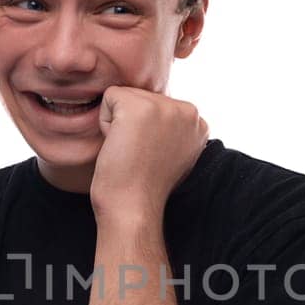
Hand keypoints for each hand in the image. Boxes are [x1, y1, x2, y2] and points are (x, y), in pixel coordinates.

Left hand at [90, 86, 208, 224]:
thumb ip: (171, 130)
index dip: (147, 132)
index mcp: (199, 122)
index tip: (152, 157)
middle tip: (140, 156)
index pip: (159, 107)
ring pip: (127, 97)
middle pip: (143, 97)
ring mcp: (165, 106)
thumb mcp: (172, 154)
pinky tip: (120, 146)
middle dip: (133, 125)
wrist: (133, 207)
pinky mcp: (139, 106)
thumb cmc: (144, 187)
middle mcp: (188, 110)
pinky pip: (109, 97)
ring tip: (131, 152)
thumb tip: (153, 116)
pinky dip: (105, 123)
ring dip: (120, 124)